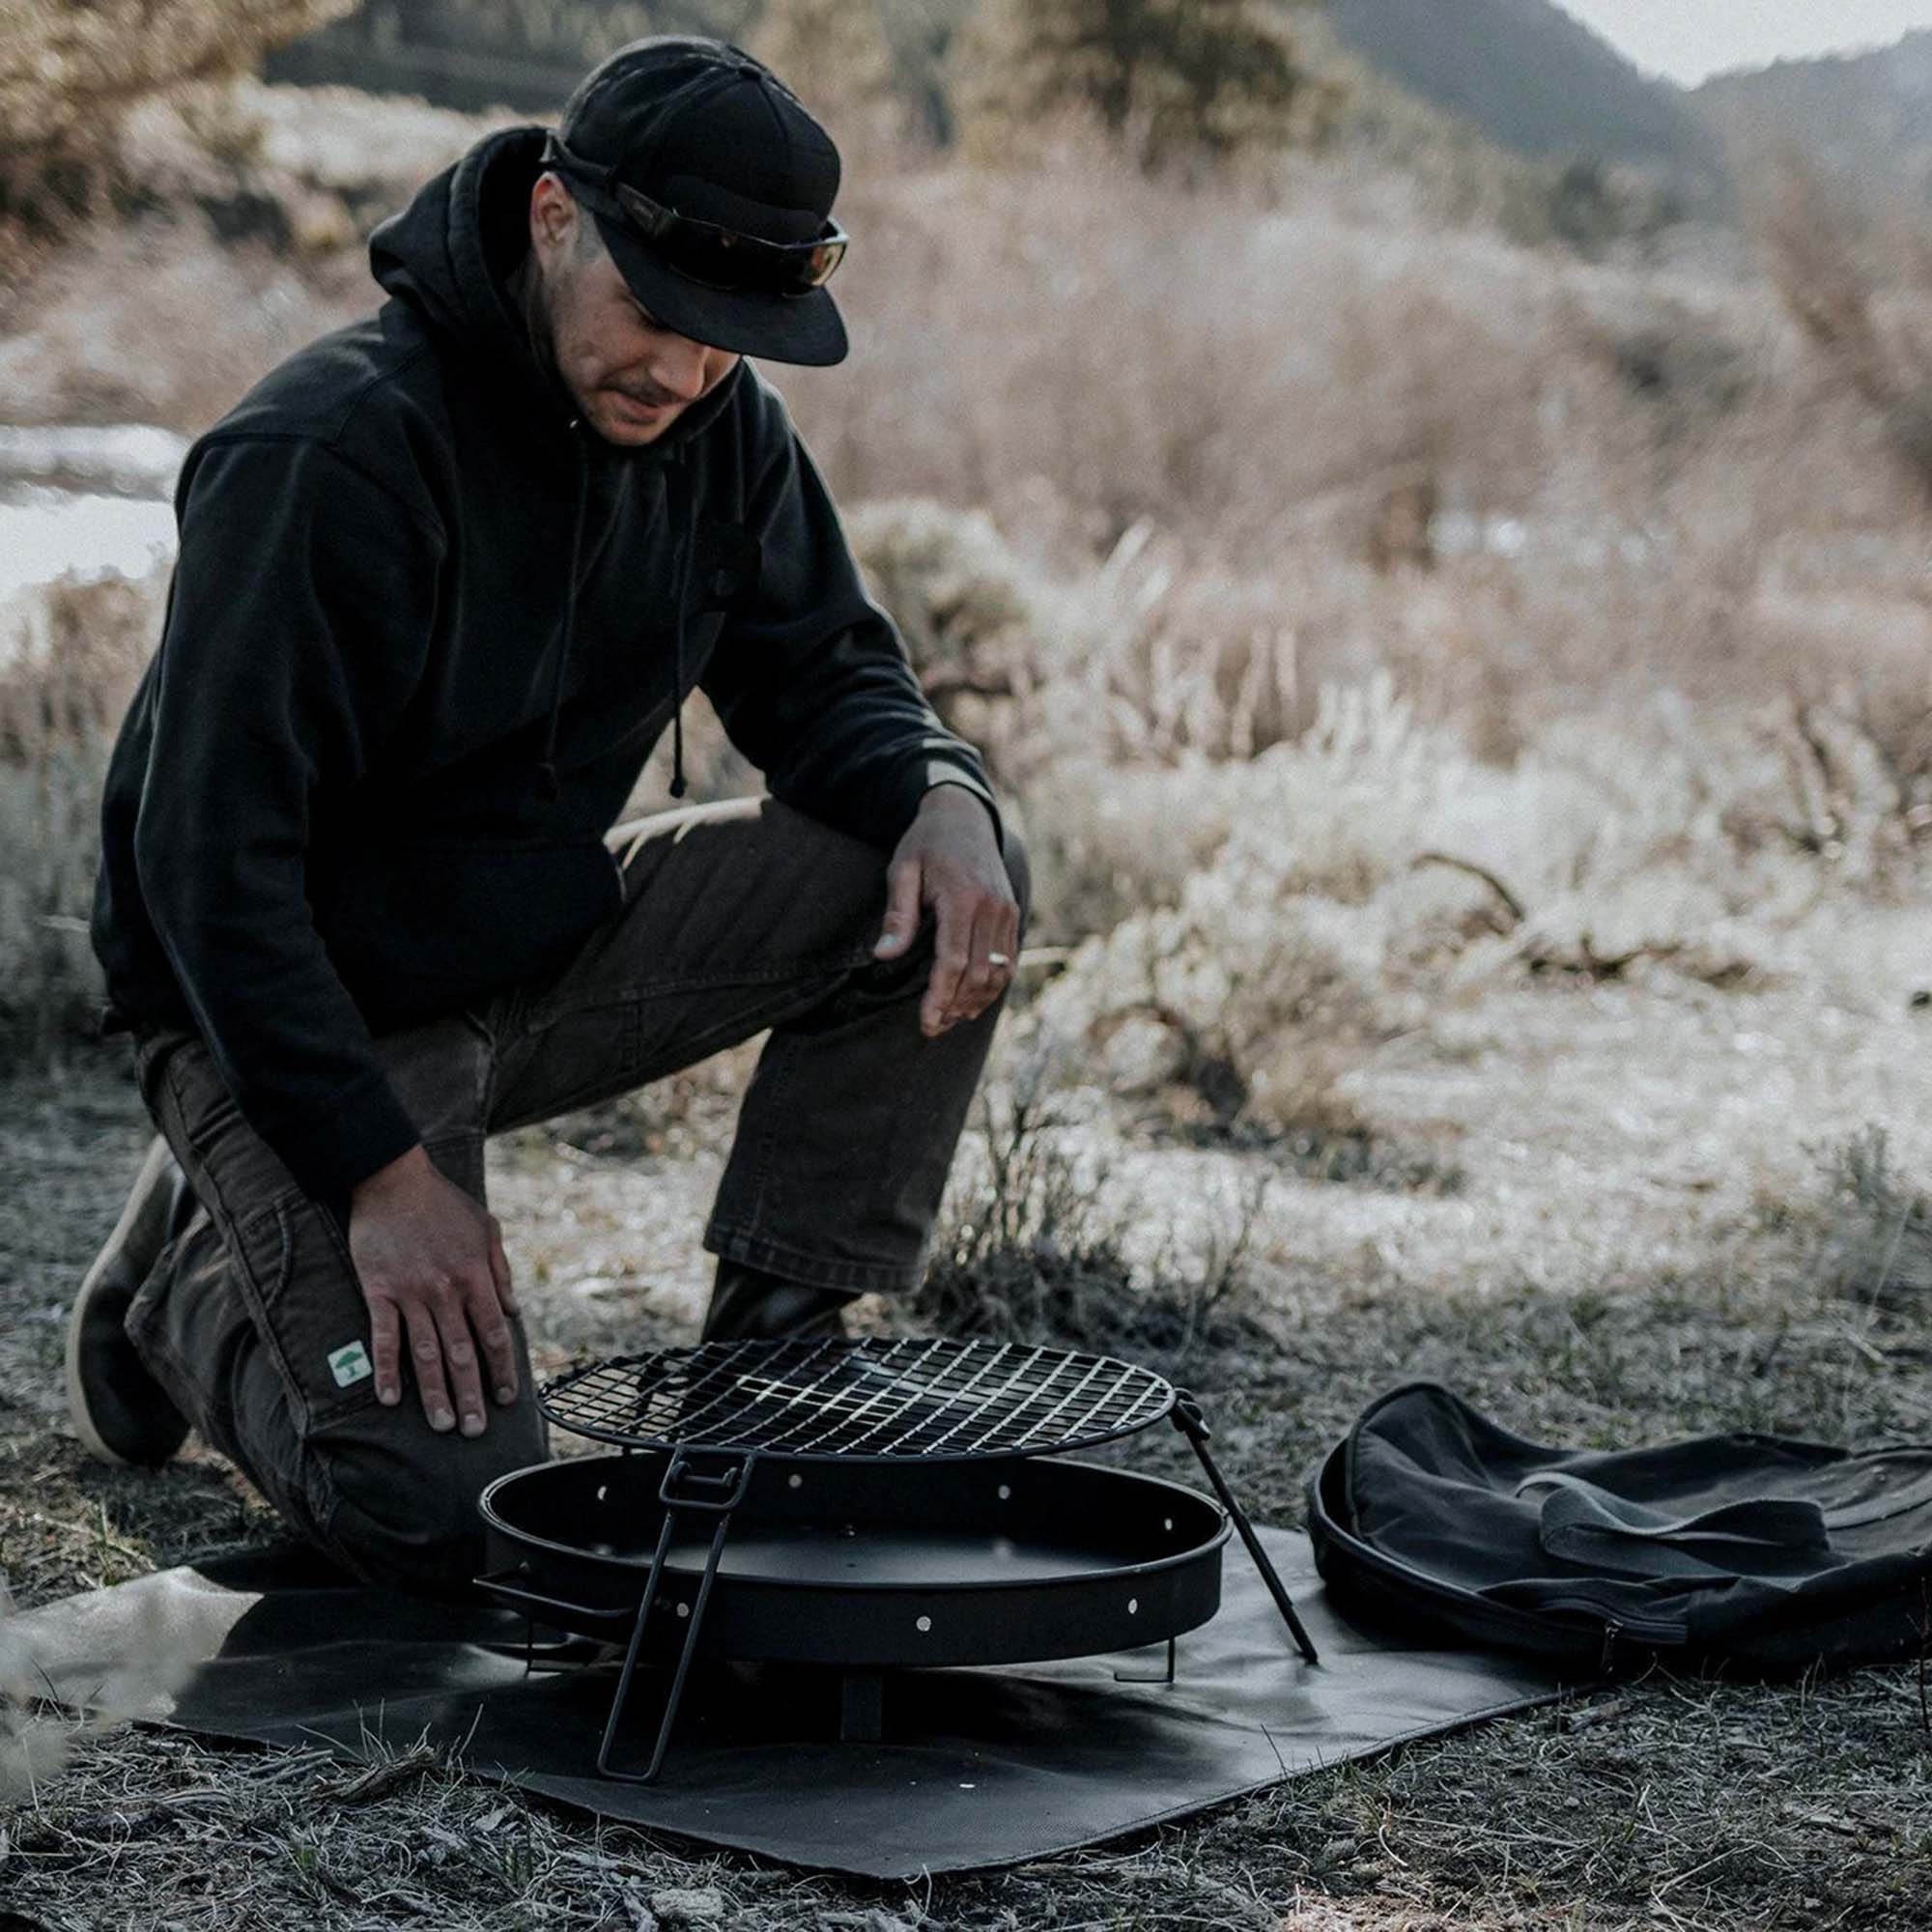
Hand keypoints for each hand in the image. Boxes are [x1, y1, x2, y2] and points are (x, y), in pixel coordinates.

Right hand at [347, 1146, 519, 1435]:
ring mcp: (411, 1293)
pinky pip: (384, 1338)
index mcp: (476, 1276)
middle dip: (471, 1395)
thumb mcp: (486, 1229)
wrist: (393, 1180)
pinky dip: (386, 1370)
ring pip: (427, 1354)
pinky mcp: (378, 1291)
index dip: (502, 1368)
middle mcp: (447, 1290)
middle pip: (463, 1353)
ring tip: (443, 1425)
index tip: (508, 1397)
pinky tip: (389, 1399)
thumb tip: (514, 1312)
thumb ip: (501, 1271)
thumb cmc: (443, 1204)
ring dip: (435, 1393)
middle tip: (476, 1430)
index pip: (494, 1334)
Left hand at [874, 785, 1018, 1037]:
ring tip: (950, 1018)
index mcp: (962, 897)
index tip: (927, 1023)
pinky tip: (972, 1000)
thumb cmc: (926, 843)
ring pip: (998, 972)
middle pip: (978, 974)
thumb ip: (898, 914)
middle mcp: (992, 907)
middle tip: (933, 1027)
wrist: (965, 815)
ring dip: (976, 1001)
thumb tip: (884, 956)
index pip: (953, 961)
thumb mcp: (902, 870)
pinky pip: (1008, 960)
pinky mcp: (1014, 914)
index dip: (940, 997)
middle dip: (955, 1006)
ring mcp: (1007, 911)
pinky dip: (993, 985)